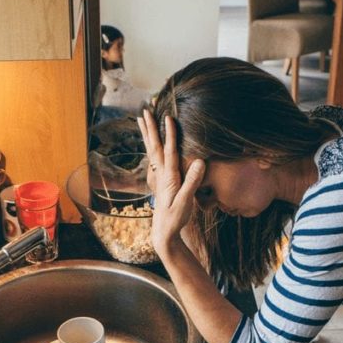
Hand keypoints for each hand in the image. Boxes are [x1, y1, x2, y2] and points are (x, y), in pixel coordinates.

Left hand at [137, 110, 205, 257]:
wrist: (164, 232)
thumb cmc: (176, 218)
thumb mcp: (186, 202)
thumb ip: (192, 182)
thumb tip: (200, 161)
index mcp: (169, 177)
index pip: (169, 151)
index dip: (169, 134)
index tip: (168, 118)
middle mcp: (161, 174)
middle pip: (154, 146)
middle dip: (150, 128)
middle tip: (145, 110)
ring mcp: (159, 176)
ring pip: (151, 150)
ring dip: (147, 134)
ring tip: (141, 119)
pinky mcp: (160, 180)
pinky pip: (154, 157)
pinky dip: (151, 145)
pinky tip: (149, 141)